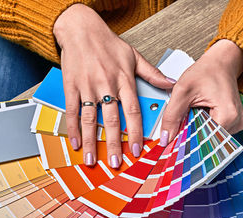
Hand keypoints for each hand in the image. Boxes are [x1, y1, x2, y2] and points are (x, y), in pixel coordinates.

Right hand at [53, 4, 173, 167]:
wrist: (81, 29)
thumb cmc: (108, 42)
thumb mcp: (133, 55)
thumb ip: (152, 72)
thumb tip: (171, 84)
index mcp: (124, 80)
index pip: (133, 111)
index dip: (136, 133)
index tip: (137, 150)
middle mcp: (106, 86)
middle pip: (112, 120)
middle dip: (114, 144)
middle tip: (115, 163)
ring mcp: (87, 87)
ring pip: (91, 120)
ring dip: (91, 142)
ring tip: (91, 159)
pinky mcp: (71, 87)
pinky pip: (72, 111)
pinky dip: (73, 128)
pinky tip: (74, 142)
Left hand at [160, 39, 242, 145]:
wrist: (220, 62)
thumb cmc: (206, 71)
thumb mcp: (182, 91)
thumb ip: (172, 116)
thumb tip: (165, 138)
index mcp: (228, 115)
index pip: (202, 140)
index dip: (184, 141)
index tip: (170, 143)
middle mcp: (236, 123)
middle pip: (205, 139)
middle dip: (188, 134)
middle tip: (177, 126)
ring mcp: (236, 124)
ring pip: (207, 136)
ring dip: (195, 129)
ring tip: (190, 115)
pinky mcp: (232, 123)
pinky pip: (212, 131)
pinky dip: (200, 126)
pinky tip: (196, 116)